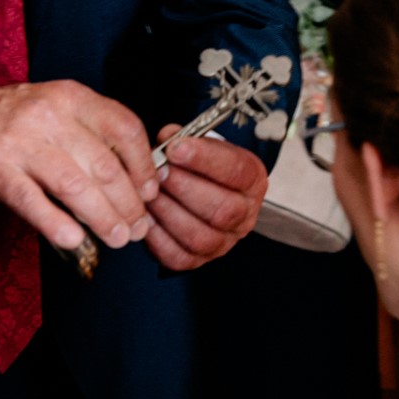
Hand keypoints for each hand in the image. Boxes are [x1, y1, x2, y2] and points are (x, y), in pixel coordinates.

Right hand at [0, 80, 160, 253]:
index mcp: (69, 97)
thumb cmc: (4, 120)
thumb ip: (88, 134)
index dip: (143, 165)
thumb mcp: (51, 109)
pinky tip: (73, 240)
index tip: (150, 192)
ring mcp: (20, 142)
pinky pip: (33, 202)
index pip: (123, 128)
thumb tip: (132, 178)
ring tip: (116, 238)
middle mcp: (48, 115)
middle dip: (128, 203)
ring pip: (75, 185)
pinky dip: (57, 224)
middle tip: (136, 227)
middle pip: (104, 164)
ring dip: (102, 218)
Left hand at [143, 126, 268, 270]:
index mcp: (252, 181)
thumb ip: (184, 139)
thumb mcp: (201, 145)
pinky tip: (146, 217)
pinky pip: (179, 257)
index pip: (237, 171)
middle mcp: (244, 215)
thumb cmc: (202, 167)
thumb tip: (166, 138)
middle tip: (159, 172)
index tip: (176, 148)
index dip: (205, 160)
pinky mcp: (199, 260)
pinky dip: (158, 238)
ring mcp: (224, 242)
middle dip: (185, 188)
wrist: (203, 191)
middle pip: (222, 210)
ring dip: (170, 212)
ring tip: (149, 193)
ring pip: (201, 237)